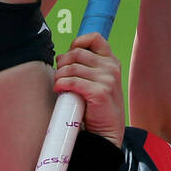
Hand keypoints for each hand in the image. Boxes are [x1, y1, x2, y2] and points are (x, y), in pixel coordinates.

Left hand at [54, 32, 124, 148]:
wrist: (107, 131)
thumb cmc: (98, 107)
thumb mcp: (98, 81)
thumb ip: (87, 67)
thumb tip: (62, 56)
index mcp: (112, 61)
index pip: (95, 38)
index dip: (78, 43)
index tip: (69, 55)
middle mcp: (111, 68)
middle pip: (78, 53)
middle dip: (63, 62)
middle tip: (59, 74)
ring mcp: (107, 79)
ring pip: (72, 67)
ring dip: (60, 75)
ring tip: (58, 84)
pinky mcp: (99, 92)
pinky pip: (72, 81)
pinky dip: (61, 84)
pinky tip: (59, 89)